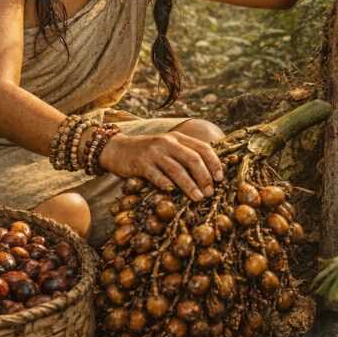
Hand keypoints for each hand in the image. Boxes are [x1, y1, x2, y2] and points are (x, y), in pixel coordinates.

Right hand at [99, 131, 223, 201]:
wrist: (117, 150)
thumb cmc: (148, 153)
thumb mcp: (168, 148)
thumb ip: (185, 155)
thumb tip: (210, 174)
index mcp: (177, 138)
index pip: (202, 147)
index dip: (214, 162)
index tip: (220, 178)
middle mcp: (167, 142)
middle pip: (193, 159)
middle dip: (204, 177)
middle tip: (209, 192)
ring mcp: (154, 152)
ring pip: (177, 169)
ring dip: (190, 185)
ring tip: (198, 198)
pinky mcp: (141, 163)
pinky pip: (157, 176)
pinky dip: (166, 185)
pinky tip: (172, 193)